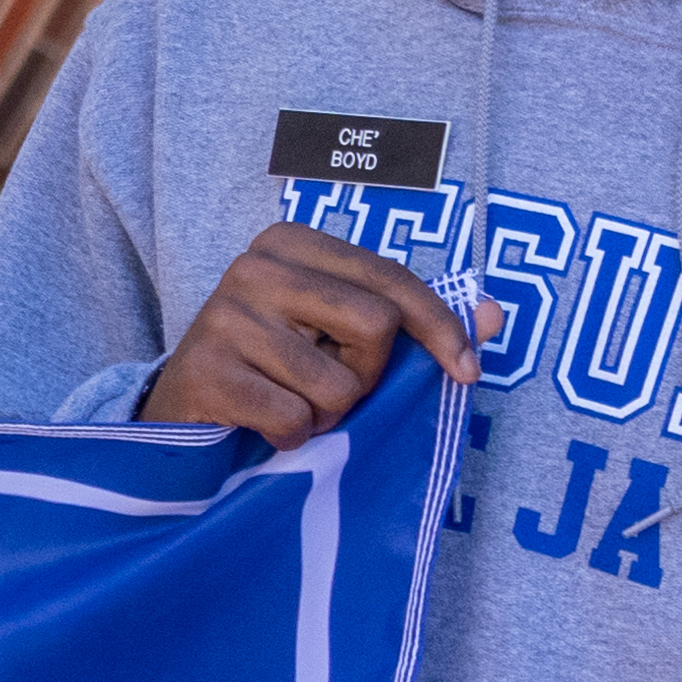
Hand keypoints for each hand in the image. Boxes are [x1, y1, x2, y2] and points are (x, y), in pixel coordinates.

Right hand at [140, 220, 485, 446]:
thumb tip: (497, 314)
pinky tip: (265, 426)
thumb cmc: (275, 366)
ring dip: (325, 414)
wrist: (184, 407)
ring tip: (292, 405)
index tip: (468, 371)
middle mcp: (254, 267)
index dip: (441, 328)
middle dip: (368, 374)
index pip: (391, 279)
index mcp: (291, 243)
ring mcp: (224, 317)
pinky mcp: (206, 371)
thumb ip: (415, 320)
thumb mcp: (341, 333)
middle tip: (333, 387)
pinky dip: (291, 437)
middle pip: (375, 326)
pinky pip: (293, 418)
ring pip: (337, 383)